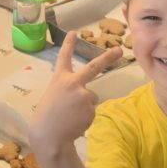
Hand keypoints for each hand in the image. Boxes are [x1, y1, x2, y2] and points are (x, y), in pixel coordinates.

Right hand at [29, 32, 121, 155]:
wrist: (49, 135)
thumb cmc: (47, 117)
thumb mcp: (53, 96)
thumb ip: (67, 90)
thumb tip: (84, 93)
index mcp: (59, 79)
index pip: (64, 58)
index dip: (69, 44)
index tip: (74, 32)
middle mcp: (73, 83)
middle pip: (93, 67)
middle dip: (108, 57)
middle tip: (119, 49)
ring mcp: (83, 95)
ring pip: (91, 98)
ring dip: (84, 106)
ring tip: (70, 116)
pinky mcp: (90, 108)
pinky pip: (91, 111)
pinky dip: (85, 117)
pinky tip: (75, 122)